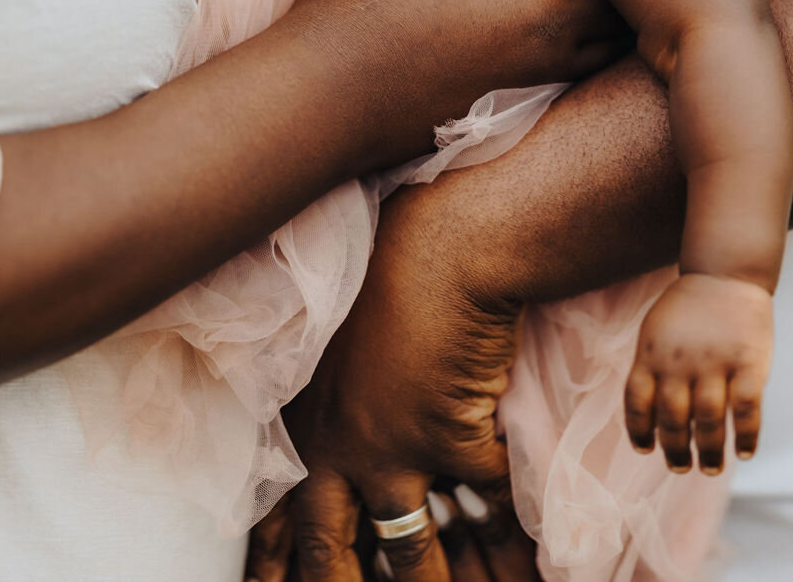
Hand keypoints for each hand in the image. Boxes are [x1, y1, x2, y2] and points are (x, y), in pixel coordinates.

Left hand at [245, 181, 536, 581]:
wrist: (447, 243)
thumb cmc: (388, 263)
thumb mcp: (334, 330)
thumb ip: (324, 385)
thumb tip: (324, 414)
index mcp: (304, 415)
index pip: (274, 510)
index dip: (268, 562)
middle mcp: (340, 443)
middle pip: (328, 548)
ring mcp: (397, 448)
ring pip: (407, 550)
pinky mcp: (454, 440)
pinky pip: (486, 502)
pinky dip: (506, 525)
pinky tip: (523, 553)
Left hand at [624, 272, 773, 473]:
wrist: (724, 273)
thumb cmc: (686, 310)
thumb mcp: (655, 332)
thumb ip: (651, 370)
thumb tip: (650, 421)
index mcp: (651, 353)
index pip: (636, 402)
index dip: (639, 430)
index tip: (646, 449)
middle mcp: (679, 361)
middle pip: (672, 418)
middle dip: (675, 450)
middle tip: (681, 468)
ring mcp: (715, 362)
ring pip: (708, 420)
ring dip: (709, 451)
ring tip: (710, 468)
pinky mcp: (748, 362)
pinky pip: (747, 408)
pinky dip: (747, 435)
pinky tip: (744, 452)